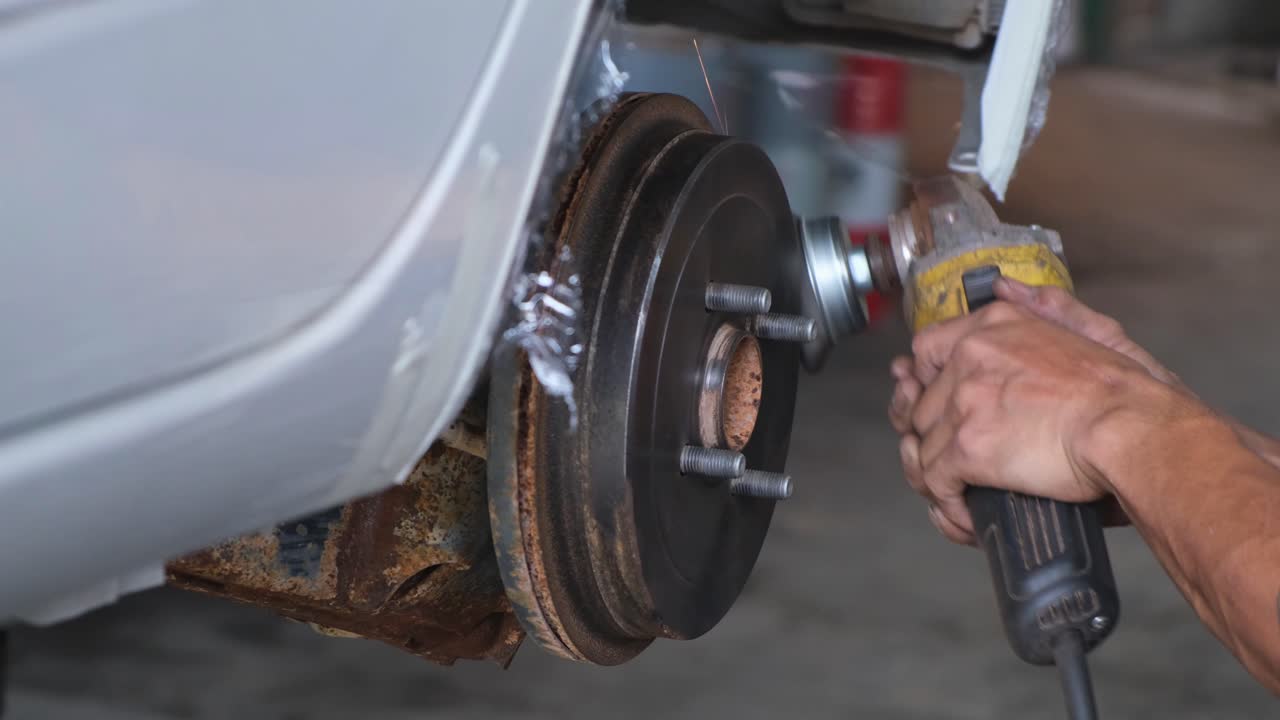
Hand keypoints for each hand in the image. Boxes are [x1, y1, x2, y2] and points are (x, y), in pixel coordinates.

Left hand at [889, 280, 1170, 543]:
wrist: (1135, 430)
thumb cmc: (1129, 393)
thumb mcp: (1093, 330)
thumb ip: (1047, 306)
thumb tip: (1004, 286)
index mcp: (995, 326)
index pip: (926, 350)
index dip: (925, 385)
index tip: (935, 408)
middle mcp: (971, 356)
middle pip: (920, 406)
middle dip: (931, 439)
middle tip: (949, 464)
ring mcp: (965, 401)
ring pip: (922, 447)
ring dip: (936, 477)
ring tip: (956, 497)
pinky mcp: (968, 447)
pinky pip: (935, 481)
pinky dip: (948, 505)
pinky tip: (966, 517)